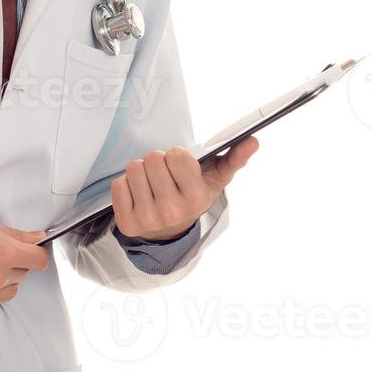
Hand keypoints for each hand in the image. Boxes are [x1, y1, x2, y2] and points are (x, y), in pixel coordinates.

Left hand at [111, 136, 258, 240]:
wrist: (171, 231)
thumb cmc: (192, 196)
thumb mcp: (215, 179)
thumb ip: (234, 158)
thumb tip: (252, 141)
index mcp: (196, 199)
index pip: (176, 155)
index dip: (177, 156)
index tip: (181, 168)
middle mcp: (173, 212)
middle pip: (152, 158)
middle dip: (158, 162)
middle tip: (165, 176)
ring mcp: (149, 219)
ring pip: (133, 168)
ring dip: (141, 172)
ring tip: (153, 185)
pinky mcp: (128, 223)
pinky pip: (118, 185)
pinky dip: (127, 186)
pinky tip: (139, 195)